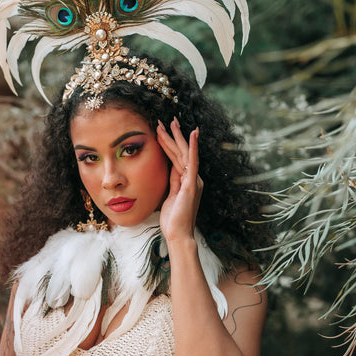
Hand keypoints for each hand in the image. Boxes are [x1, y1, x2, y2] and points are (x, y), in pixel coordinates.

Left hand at [156, 117, 202, 242]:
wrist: (178, 235)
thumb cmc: (173, 220)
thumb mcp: (170, 196)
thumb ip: (172, 182)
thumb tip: (169, 170)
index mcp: (187, 181)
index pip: (177, 158)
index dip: (169, 144)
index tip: (161, 131)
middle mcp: (193, 178)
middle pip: (181, 152)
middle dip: (174, 135)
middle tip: (167, 120)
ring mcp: (193, 180)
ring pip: (184, 153)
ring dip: (177, 137)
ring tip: (170, 122)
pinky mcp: (192, 184)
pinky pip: (192, 162)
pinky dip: (192, 147)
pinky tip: (192, 134)